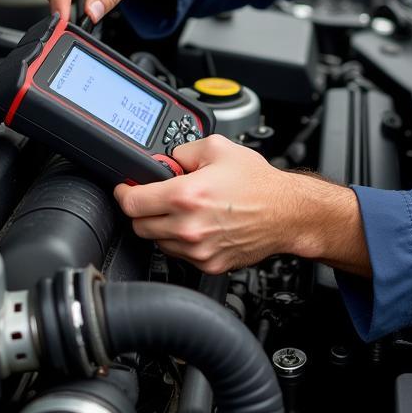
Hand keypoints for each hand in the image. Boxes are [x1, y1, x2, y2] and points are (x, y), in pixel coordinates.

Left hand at [113, 134, 369, 275]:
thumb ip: (182, 151)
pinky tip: (197, 226)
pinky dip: (180, 241)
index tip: (126, 189)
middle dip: (143, 209)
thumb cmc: (258, 183)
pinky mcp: (208, 264)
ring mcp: (197, 249)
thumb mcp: (217, 148)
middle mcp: (188, 226)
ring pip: (157, 242)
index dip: (125, 192)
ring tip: (182, 211)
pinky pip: (178, 255)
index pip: (132, 203)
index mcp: (185, 195)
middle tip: (155, 198)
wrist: (286, 213)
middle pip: (139, 225)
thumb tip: (164, 160)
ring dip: (161, 226)